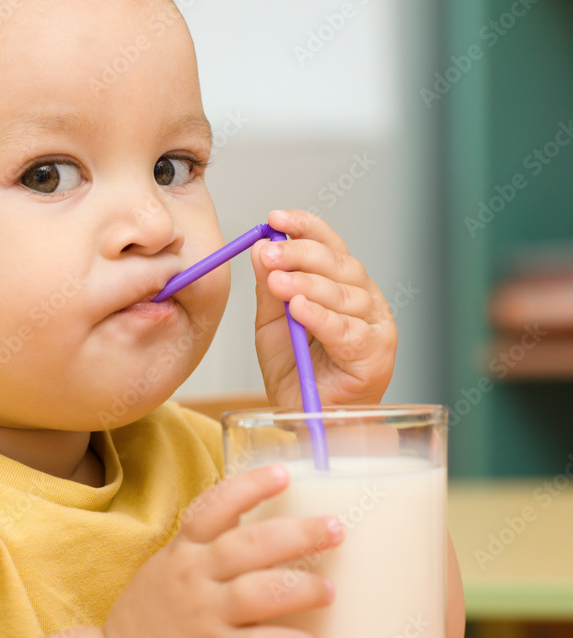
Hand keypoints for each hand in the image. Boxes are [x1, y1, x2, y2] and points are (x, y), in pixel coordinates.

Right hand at [102, 466, 340, 637]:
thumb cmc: (151, 623)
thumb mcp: (166, 571)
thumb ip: (203, 549)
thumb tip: (252, 522)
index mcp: (182, 553)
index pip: (214, 508)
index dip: (249, 487)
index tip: (283, 474)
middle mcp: (193, 579)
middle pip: (250, 545)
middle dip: (298, 534)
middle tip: (335, 529)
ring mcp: (205, 619)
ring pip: (261, 593)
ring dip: (302, 588)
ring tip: (328, 591)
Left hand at [251, 208, 396, 407]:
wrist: (309, 419)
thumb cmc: (297, 371)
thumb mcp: (272, 324)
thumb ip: (269, 289)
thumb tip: (260, 247)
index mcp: (343, 285)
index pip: (329, 245)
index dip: (305, 227)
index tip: (276, 218)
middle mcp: (365, 299)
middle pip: (339, 265)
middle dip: (300, 254)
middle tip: (269, 253)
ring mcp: (376, 326)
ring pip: (344, 295)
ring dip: (308, 285)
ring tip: (278, 282)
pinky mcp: (376, 355)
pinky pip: (348, 332)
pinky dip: (322, 318)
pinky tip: (299, 309)